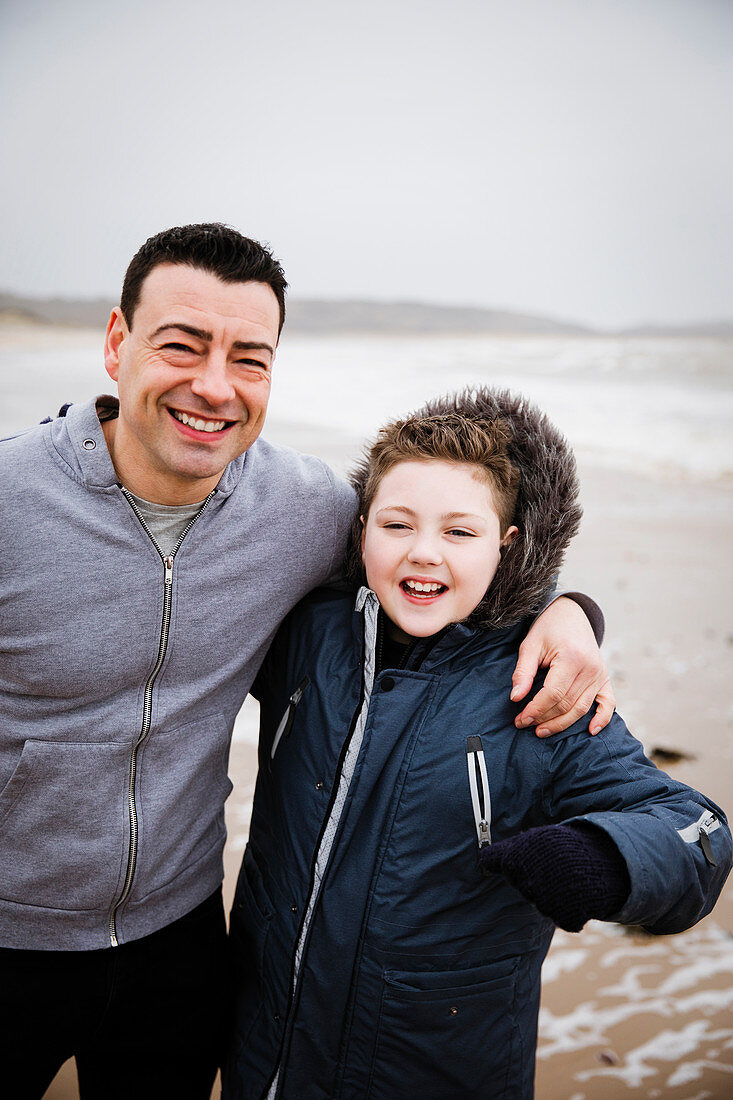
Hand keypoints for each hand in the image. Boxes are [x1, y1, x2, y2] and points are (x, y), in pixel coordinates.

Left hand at [479, 824, 629, 931]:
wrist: (607, 859)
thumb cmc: (565, 847)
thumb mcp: (535, 838)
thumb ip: (506, 851)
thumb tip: (482, 861)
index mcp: (518, 854)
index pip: (496, 862)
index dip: (507, 861)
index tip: (512, 859)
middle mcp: (528, 877)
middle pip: (521, 885)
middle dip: (534, 878)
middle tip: (553, 866)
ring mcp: (545, 899)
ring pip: (540, 902)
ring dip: (552, 893)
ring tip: (568, 878)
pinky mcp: (563, 916)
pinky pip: (561, 917)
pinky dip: (570, 909)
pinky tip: (579, 894)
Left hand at [511, 597, 614, 736]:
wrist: (570, 614)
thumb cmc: (548, 629)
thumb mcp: (530, 645)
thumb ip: (523, 672)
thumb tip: (516, 698)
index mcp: (571, 658)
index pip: (553, 694)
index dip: (535, 710)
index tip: (520, 719)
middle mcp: (590, 668)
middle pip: (566, 704)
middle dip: (544, 718)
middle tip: (524, 724)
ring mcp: (600, 674)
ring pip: (582, 708)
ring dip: (562, 723)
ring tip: (542, 730)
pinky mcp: (605, 678)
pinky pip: (608, 703)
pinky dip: (601, 719)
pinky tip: (590, 731)